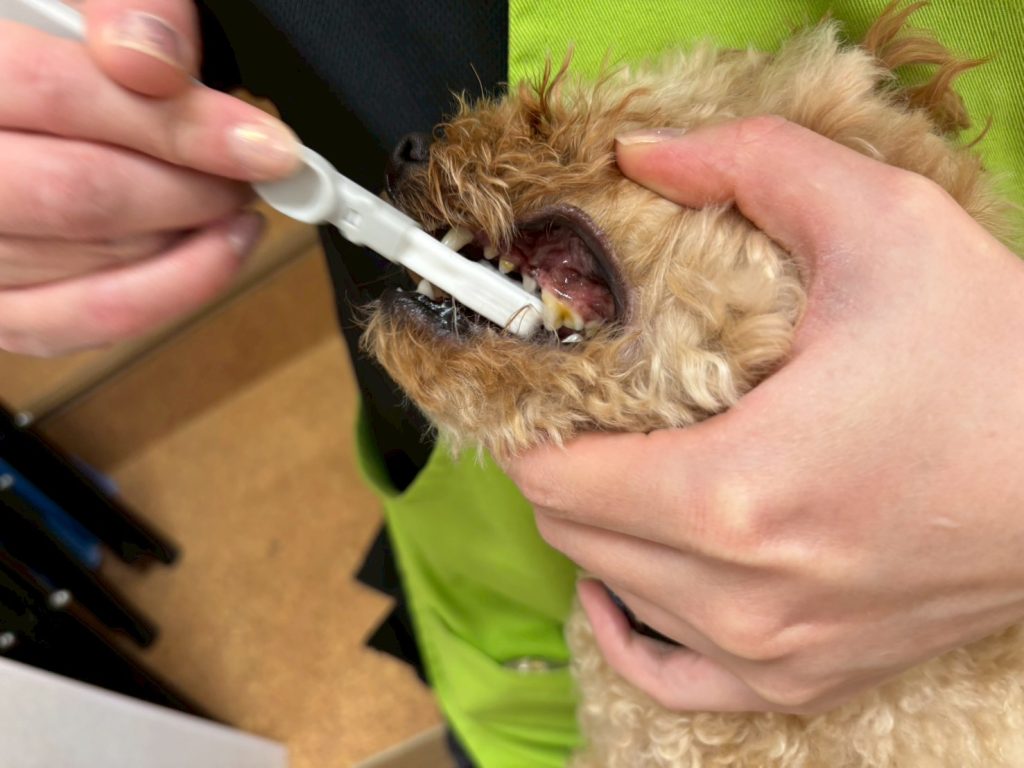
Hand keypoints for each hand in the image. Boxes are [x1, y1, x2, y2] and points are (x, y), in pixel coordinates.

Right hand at [0, 0, 300, 354]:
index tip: (261, 143)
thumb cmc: (40, 55)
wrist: (13, 109)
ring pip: (92, 263)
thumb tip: (158, 65)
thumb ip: (118, 9)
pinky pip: (83, 323)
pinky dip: (170, 291)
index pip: (59, 97)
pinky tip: (216, 251)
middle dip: (192, 186)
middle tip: (249, 173)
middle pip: (81, 194)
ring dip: (193, 236)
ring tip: (234, 201)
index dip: (176, 122)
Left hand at [504, 116, 1023, 714]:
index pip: (551, 475)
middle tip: (589, 404)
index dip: (528, 416)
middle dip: (559, 458)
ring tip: (627, 461)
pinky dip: (628, 627)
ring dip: (596, 522)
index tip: (545, 375)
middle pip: (569, 527)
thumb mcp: (884, 223)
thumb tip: (642, 152)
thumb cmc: (1002, 360)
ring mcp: (770, 650)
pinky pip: (669, 679)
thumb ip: (752, 165)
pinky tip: (624, 583)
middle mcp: (740, 593)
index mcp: (733, 492)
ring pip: (609, 586)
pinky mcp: (804, 678)